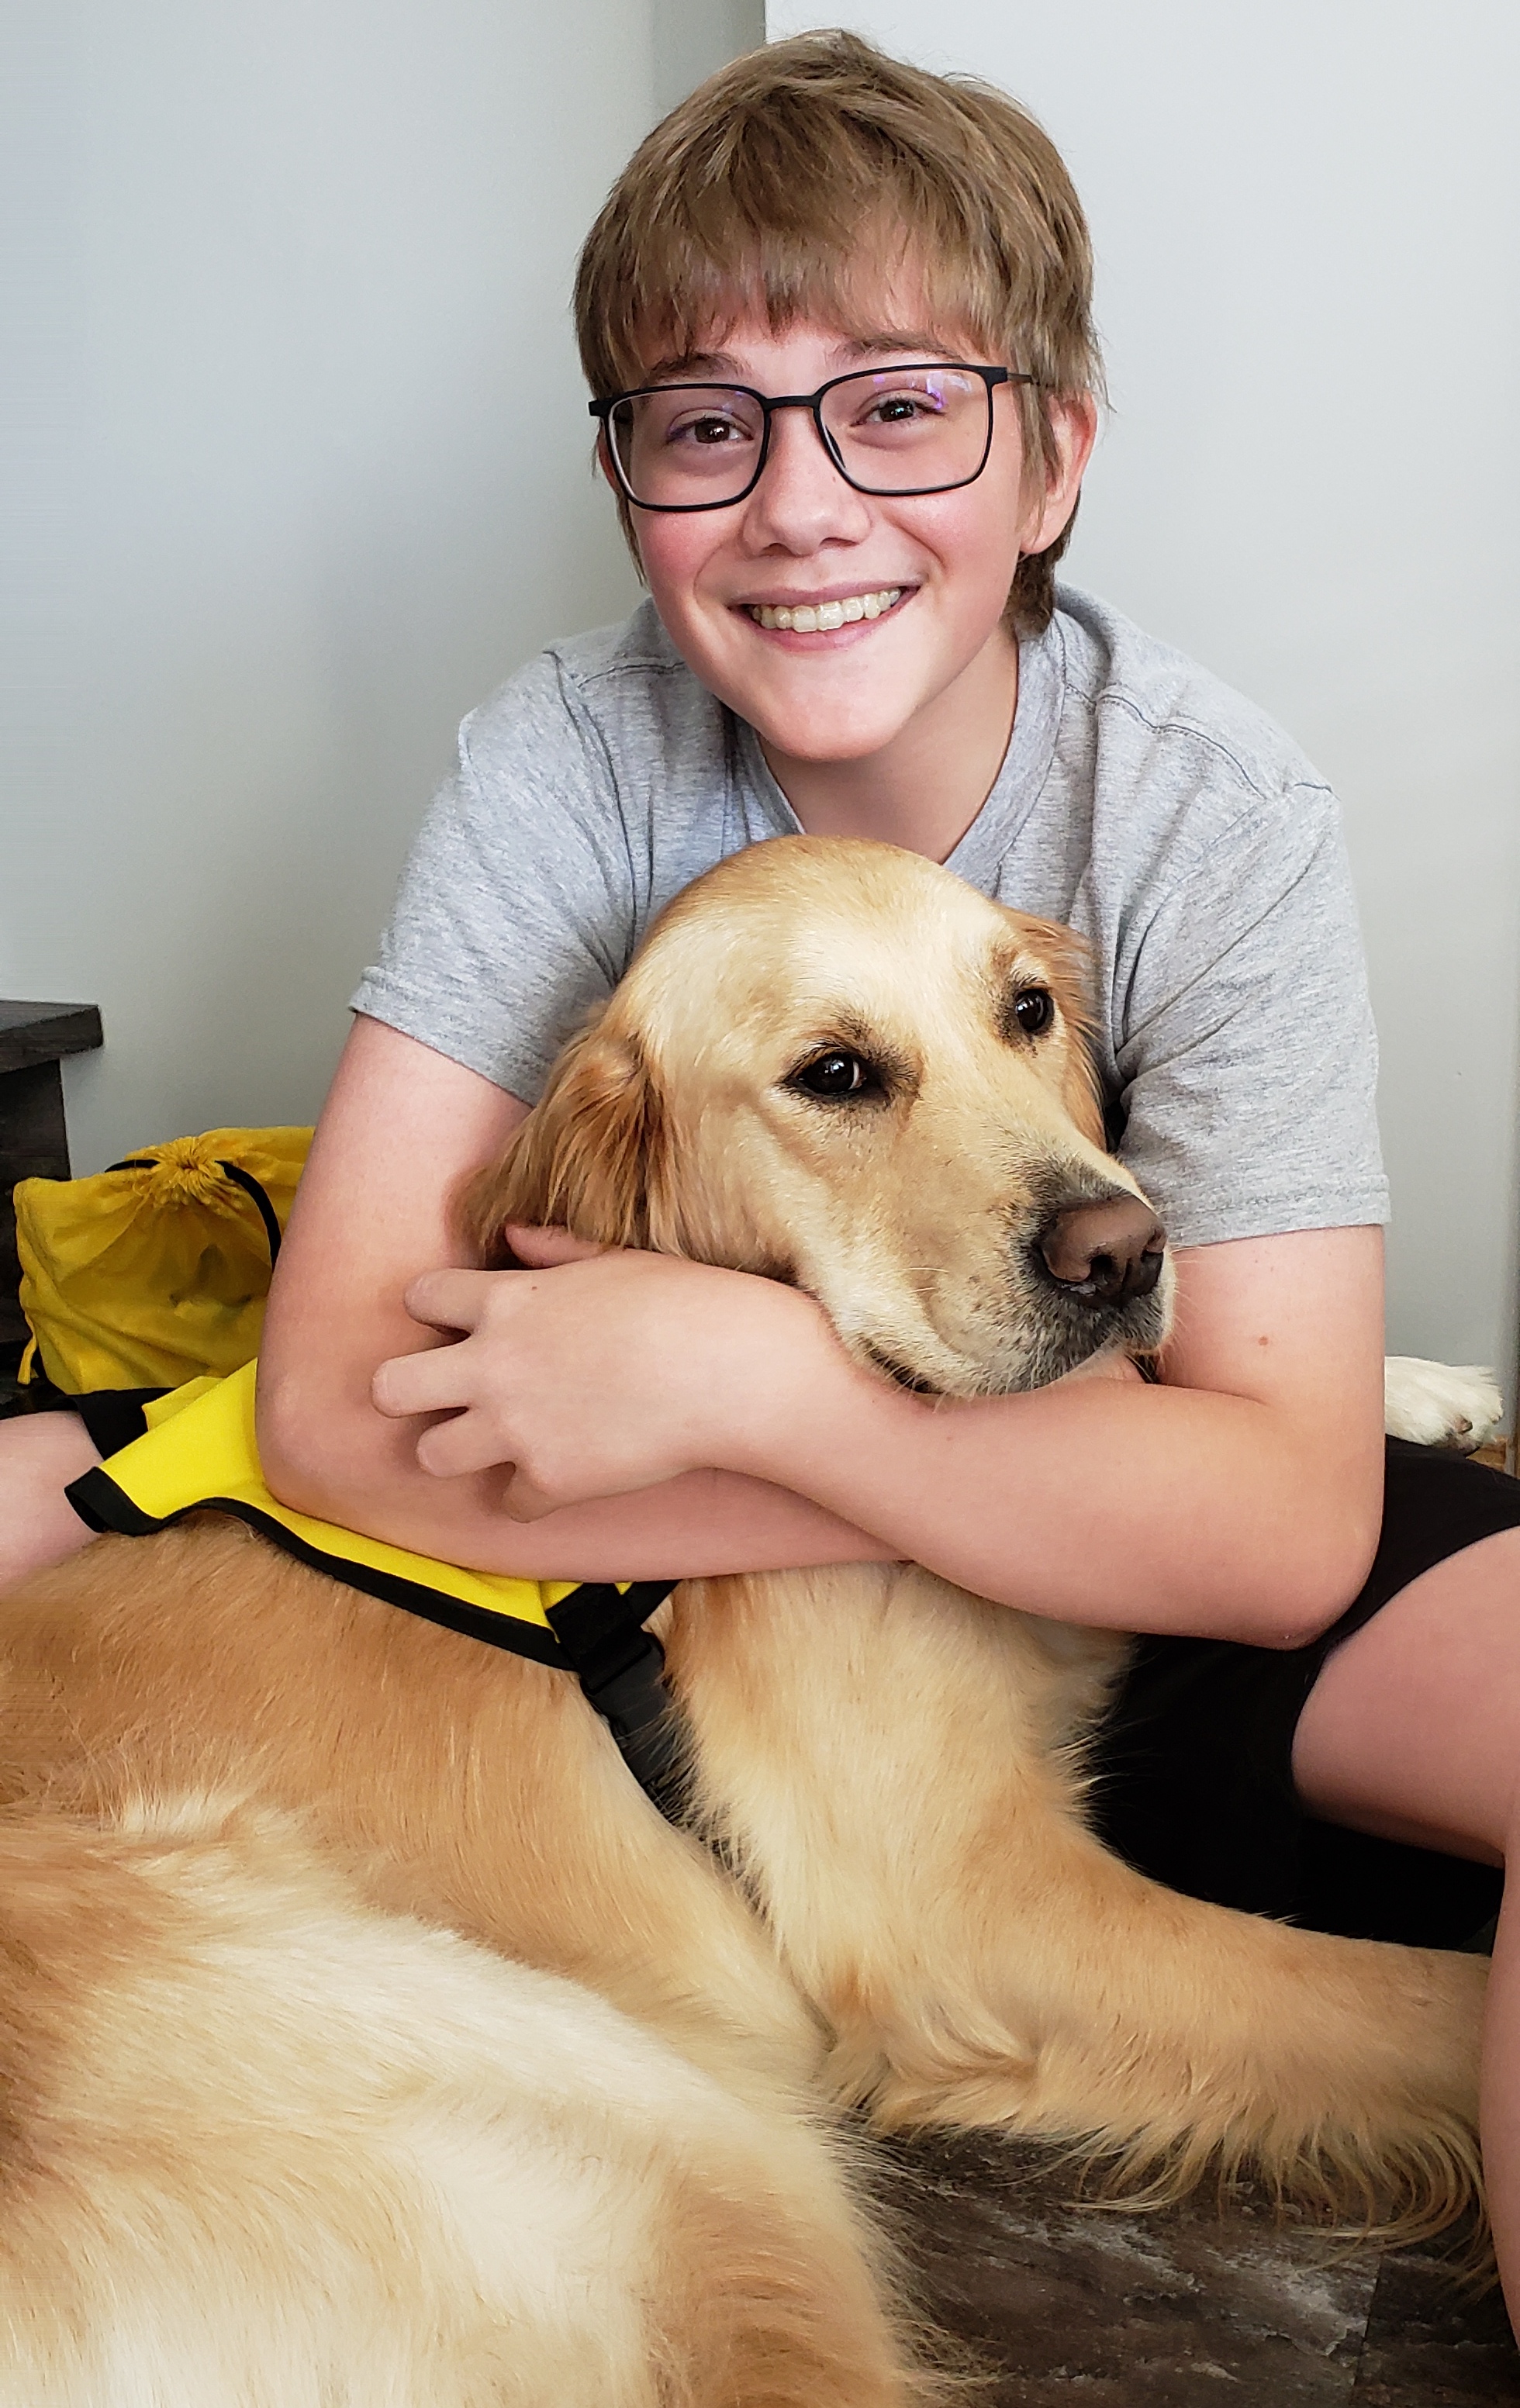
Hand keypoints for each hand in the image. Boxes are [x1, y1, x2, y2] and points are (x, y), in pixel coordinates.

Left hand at [370, 1224, 834, 1518]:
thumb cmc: (686, 1303)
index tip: (459, 1324)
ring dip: (459, 1450)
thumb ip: (554, 1250)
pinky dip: (530, 1497)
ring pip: (431, 1455)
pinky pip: (508, 1504)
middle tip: (443, 1397)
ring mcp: (515, 1427)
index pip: (420, 1297)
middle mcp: (493, 1363)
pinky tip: (562, 1477)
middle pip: (390, 1386)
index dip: (434, 1310)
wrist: (731, 1370)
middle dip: (406, 1391)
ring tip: (496, 1444)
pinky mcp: (547, 1480)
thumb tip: (513, 1235)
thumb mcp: (616, 1260)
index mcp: (508, 1299)